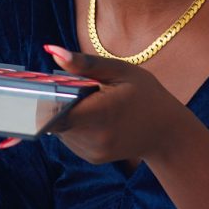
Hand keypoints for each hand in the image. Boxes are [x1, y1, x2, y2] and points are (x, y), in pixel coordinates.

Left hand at [41, 44, 192, 164]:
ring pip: (60, 129)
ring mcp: (93, 151)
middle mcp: (95, 138)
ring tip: (90, 101)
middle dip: (57, 101)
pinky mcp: (92, 158)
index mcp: (101, 113)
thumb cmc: (145, 94)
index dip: (42, 99)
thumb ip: (84, 63)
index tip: (41, 87)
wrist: (167, 132)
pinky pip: (70, 138)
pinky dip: (74, 125)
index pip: (54, 112)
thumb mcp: (119, 70)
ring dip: (65, 113)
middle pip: (54, 118)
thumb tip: (51, 51)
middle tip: (78, 87)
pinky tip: (93, 115)